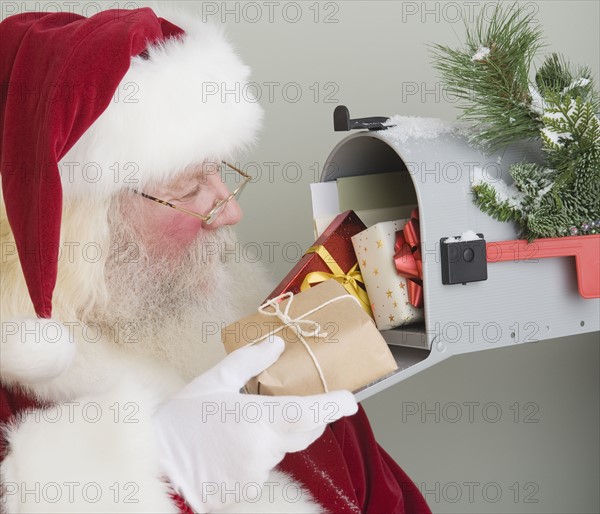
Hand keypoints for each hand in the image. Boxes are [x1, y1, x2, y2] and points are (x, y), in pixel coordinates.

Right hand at [152, 336, 357, 511]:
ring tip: (241, 425)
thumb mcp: (212, 382)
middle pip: (304, 432)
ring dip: (275, 435)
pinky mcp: (249, 488)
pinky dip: (259, 453)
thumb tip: (274, 345)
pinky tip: (233, 446)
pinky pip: (265, 466)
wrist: (154, 464)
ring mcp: (257, 473)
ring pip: (282, 449)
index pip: (309, 413)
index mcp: (257, 419)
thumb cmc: (179, 420)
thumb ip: (248, 362)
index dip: (333, 406)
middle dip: (308, 416)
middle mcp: (263, 449)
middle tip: (297, 401)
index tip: (350, 400)